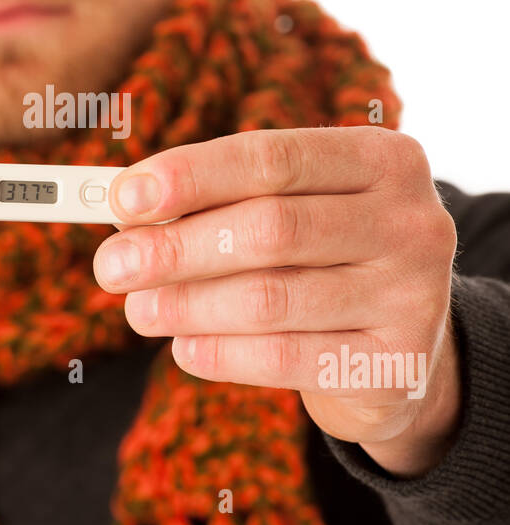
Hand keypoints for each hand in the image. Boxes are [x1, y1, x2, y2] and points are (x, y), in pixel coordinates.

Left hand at [94, 127, 461, 477]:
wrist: (400, 353)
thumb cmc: (324, 261)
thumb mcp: (289, 212)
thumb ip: (223, 201)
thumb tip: (125, 205)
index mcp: (383, 159)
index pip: (271, 158)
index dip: (191, 176)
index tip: (122, 198)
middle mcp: (411, 221)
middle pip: (269, 228)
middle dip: (176, 247)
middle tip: (111, 266)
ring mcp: (413, 295)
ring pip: (270, 297)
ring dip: (187, 304)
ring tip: (139, 309)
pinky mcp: (394, 365)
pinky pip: (283, 358)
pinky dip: (220, 353)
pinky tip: (183, 347)